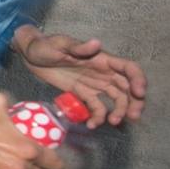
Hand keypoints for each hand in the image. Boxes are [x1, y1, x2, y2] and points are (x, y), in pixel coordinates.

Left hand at [16, 28, 146, 127]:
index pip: (128, 68)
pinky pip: (96, 107)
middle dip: (134, 102)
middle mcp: (103, 72)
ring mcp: (94, 83)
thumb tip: (97, 43)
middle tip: (132, 116)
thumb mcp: (60, 45)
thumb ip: (79, 47)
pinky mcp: (83, 93)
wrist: (30, 55)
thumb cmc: (45, 45)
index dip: (138, 79)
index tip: (139, 93)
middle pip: (127, 87)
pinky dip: (97, 117)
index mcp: (102, 58)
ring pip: (115, 99)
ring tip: (112, 122)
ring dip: (118, 111)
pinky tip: (91, 125)